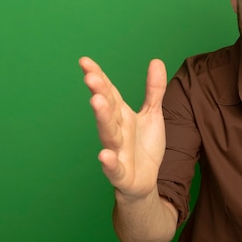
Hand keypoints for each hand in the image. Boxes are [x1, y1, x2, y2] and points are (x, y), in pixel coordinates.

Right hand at [79, 57, 167, 199]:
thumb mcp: (152, 114)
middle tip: (91, 77)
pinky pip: (114, 168)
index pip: (109, 93)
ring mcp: (117, 151)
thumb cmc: (144, 145)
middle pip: (107, 110)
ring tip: (96, 101)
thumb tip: (156, 61)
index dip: (98, 77)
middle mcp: (116, 131)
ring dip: (102, 118)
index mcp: (122, 115)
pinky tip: (104, 155)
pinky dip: (109, 163)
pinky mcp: (122, 173)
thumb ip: (154, 89)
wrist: (146, 180)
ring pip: (108, 134)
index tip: (84, 61)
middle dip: (100, 93)